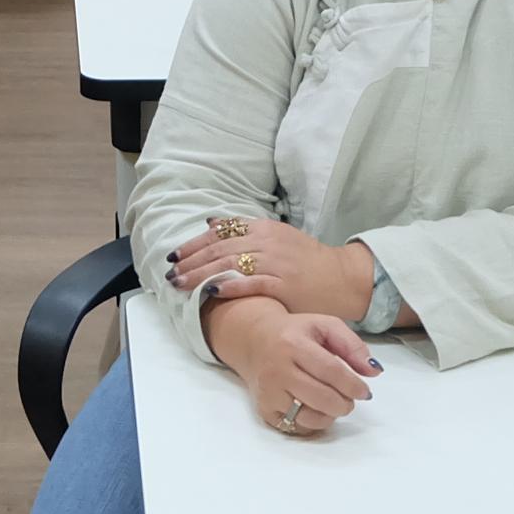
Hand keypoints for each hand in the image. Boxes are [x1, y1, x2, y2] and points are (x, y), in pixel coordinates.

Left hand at [168, 214, 375, 322]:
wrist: (343, 278)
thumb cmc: (308, 261)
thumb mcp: (277, 236)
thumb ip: (244, 230)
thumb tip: (211, 222)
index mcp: (264, 228)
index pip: (220, 232)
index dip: (193, 243)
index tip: (174, 255)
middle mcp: (267, 242)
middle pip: (220, 249)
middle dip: (191, 260)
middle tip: (170, 272)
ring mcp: (275, 263)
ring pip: (230, 265)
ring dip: (201, 274)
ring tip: (180, 284)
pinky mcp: (284, 284)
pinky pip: (251, 283)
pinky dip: (230, 286)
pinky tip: (211, 291)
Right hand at [207, 298, 377, 436]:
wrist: (254, 340)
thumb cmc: (296, 332)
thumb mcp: (325, 325)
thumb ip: (352, 345)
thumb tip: (373, 371)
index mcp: (293, 344)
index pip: (330, 371)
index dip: (352, 385)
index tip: (364, 391)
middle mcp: (277, 369)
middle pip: (322, 398)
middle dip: (344, 404)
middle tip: (349, 400)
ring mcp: (269, 392)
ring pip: (309, 417)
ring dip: (330, 415)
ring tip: (333, 403)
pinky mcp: (264, 409)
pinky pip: (296, 427)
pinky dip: (313, 423)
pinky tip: (315, 408)